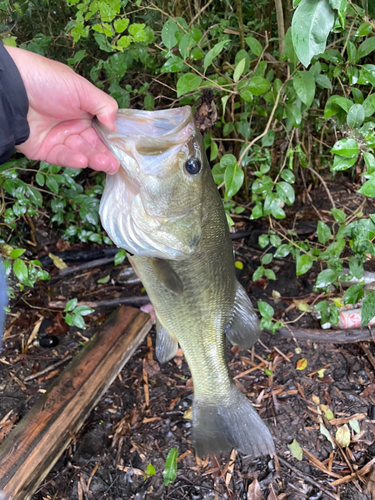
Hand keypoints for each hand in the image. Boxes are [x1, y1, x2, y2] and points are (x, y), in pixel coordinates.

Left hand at [5, 46, 119, 173]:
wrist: (12, 89)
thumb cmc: (47, 81)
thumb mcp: (81, 88)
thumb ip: (103, 106)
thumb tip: (115, 126)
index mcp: (82, 109)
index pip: (101, 129)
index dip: (111, 139)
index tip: (122, 150)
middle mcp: (72, 125)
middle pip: (92, 144)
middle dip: (105, 154)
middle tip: (116, 164)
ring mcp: (58, 139)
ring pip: (80, 153)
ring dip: (94, 159)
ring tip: (105, 163)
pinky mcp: (45, 150)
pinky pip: (62, 158)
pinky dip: (73, 160)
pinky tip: (83, 160)